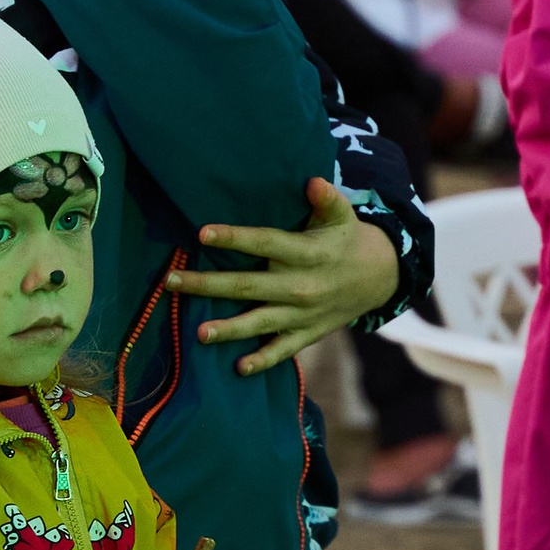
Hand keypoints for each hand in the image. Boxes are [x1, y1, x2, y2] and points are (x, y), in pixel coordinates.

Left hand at [169, 174, 397, 375]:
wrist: (379, 278)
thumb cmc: (347, 240)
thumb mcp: (343, 216)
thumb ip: (327, 199)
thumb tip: (312, 181)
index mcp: (307, 253)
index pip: (265, 243)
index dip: (234, 239)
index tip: (202, 234)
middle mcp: (301, 285)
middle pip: (249, 286)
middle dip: (208, 285)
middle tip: (170, 282)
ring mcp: (303, 314)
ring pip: (260, 322)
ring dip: (228, 329)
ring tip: (198, 333)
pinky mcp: (307, 333)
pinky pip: (283, 350)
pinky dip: (263, 360)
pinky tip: (238, 368)